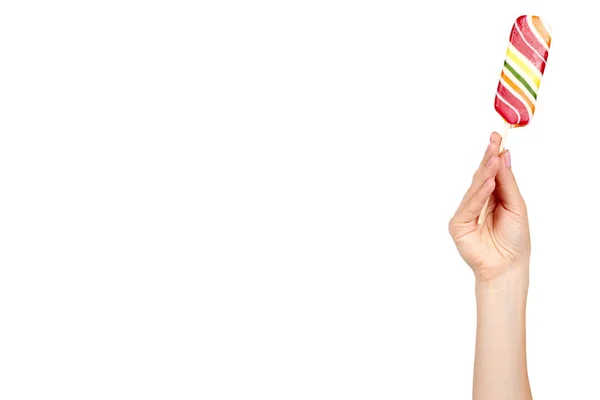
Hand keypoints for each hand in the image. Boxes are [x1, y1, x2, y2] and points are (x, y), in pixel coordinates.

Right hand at [449, 132, 530, 280]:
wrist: (508, 266)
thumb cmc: (514, 239)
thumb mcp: (516, 206)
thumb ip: (507, 183)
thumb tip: (504, 156)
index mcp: (491, 197)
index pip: (490, 172)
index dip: (492, 154)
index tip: (496, 136)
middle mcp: (476, 203)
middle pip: (480, 177)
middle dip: (487, 159)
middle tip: (493, 141)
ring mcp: (465, 213)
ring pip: (475, 188)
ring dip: (485, 173)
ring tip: (494, 158)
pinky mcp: (458, 224)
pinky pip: (469, 206)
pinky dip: (479, 194)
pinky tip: (489, 183)